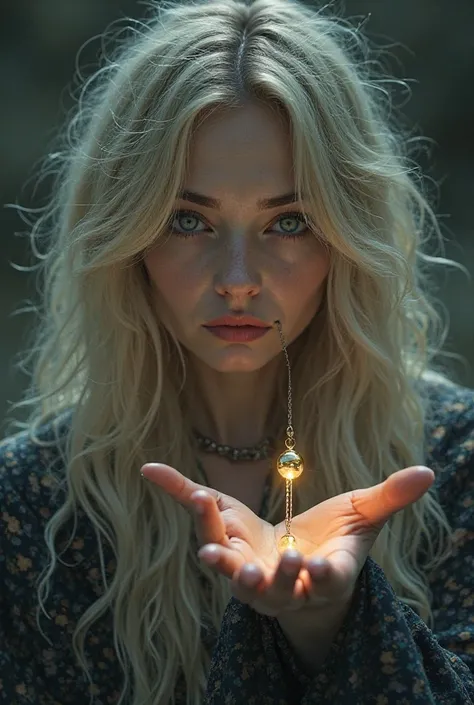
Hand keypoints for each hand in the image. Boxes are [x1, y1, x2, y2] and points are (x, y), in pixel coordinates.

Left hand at [141, 463, 433, 620]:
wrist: (300, 562)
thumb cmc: (334, 543)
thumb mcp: (364, 517)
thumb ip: (391, 496)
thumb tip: (430, 472)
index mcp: (321, 575)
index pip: (323, 583)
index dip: (321, 579)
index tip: (319, 572)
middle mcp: (280, 582)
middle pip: (269, 591)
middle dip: (265, 582)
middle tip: (260, 568)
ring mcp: (246, 568)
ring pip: (229, 572)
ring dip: (219, 560)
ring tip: (208, 547)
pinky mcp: (224, 543)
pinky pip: (199, 520)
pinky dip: (179, 493)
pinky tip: (153, 469)